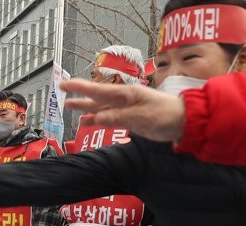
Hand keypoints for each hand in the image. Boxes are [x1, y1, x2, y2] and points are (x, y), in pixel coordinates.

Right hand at [60, 78, 185, 142]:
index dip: (80, 87)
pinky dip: (96, 120)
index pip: (98, 90)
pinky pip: (108, 118)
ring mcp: (126, 109)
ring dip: (85, 108)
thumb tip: (95, 119)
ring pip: (100, 108)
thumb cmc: (165, 115)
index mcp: (125, 95)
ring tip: (70, 106)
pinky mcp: (129, 119)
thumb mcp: (140, 116)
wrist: (184, 121)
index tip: (64, 85)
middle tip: (62, 91)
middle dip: (79, 95)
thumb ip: (117, 118)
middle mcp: (123, 100)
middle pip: (96, 97)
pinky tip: (88, 122)